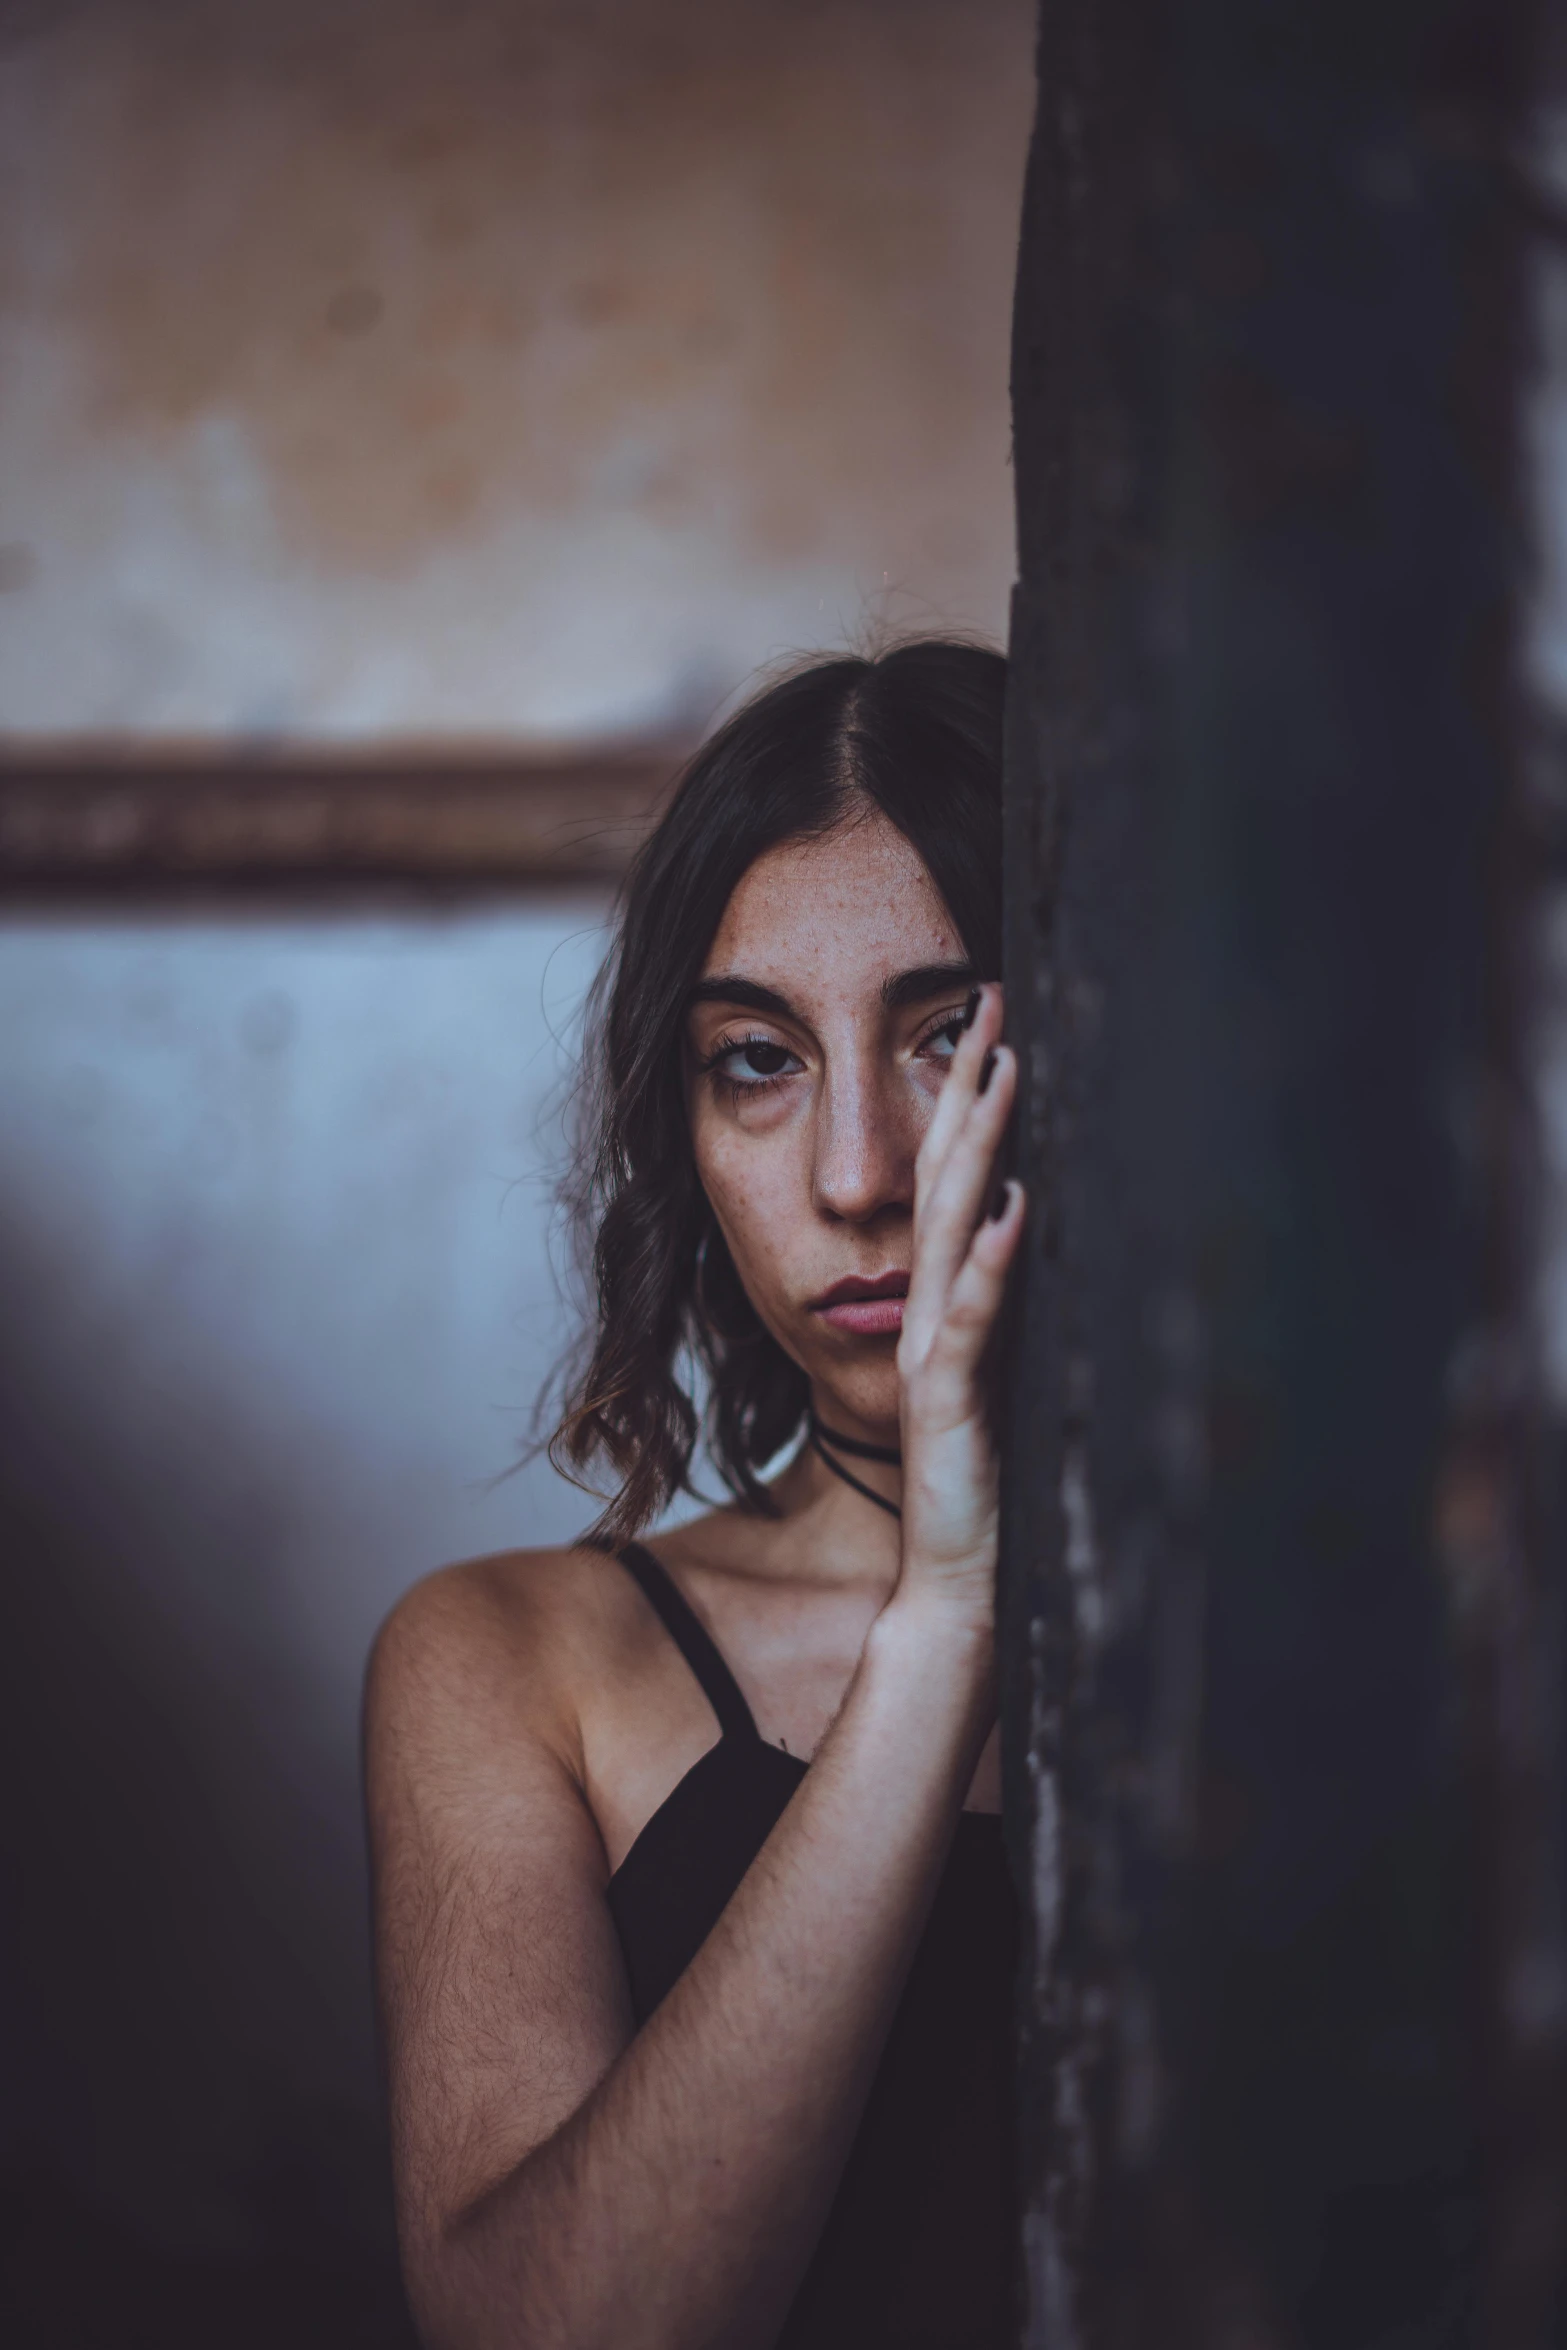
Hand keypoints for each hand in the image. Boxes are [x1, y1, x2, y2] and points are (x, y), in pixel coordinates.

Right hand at [892, 984, 1023, 1629]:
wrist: (956, 1581)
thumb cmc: (988, 1480)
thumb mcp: (1009, 1375)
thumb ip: (1013, 1312)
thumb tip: (1049, 1234)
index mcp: (945, 1301)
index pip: (956, 1179)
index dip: (971, 1100)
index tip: (995, 1025)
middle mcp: (927, 1312)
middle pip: (946, 1177)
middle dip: (970, 1088)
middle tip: (992, 1004)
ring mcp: (932, 1352)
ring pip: (952, 1228)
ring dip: (979, 1146)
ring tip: (1004, 1072)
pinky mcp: (947, 1400)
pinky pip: (971, 1321)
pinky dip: (994, 1263)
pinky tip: (1017, 1210)